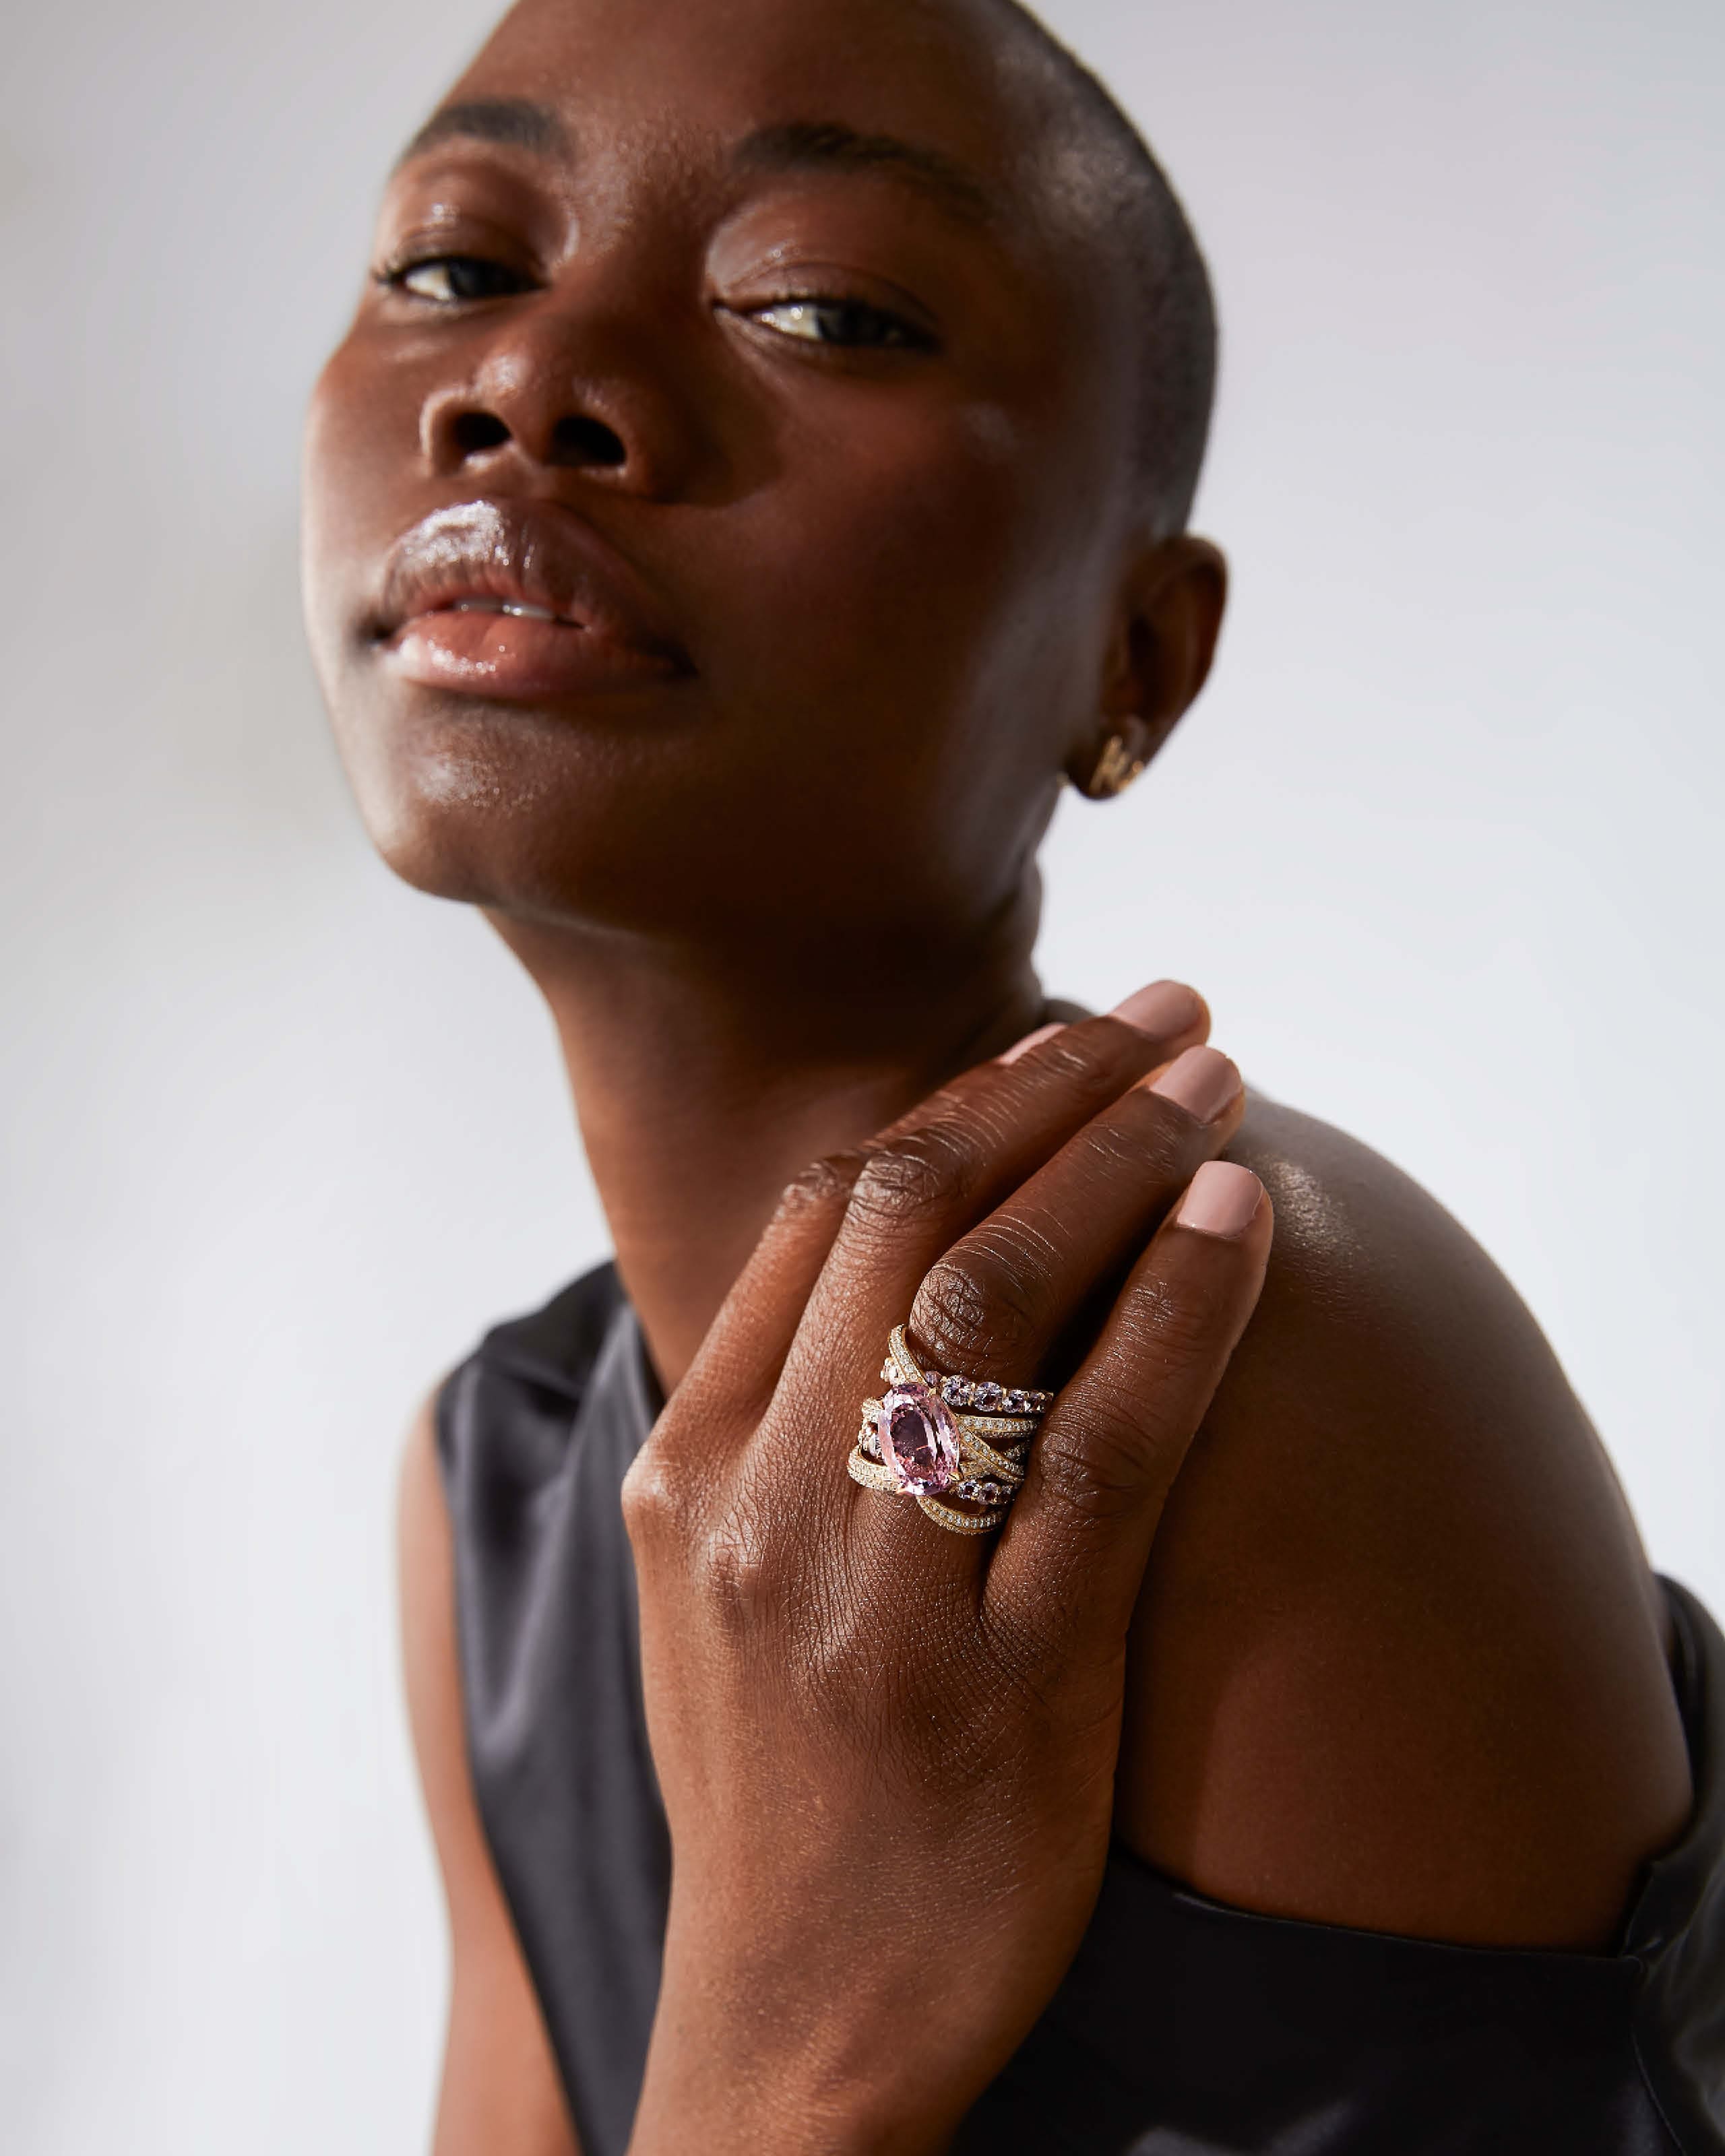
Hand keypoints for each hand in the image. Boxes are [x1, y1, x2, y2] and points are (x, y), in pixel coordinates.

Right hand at [623, 991, 1270, 2154]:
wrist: (791, 2019)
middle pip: (912, 1219)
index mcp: (687, 1468)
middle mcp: (764, 1508)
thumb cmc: (775, 1778)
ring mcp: (880, 1599)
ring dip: (1123, 1160)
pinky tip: (1241, 1220)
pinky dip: (1178, 1311)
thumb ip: (764, 1415)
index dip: (957, 1099)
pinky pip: (1101, 1453)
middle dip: (1052, 1088)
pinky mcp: (1007, 1687)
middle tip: (1166, 1012)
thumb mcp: (711, 1586)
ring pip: (999, 1304)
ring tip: (1220, 1079)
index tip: (1059, 1040)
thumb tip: (854, 1246)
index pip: (821, 1215)